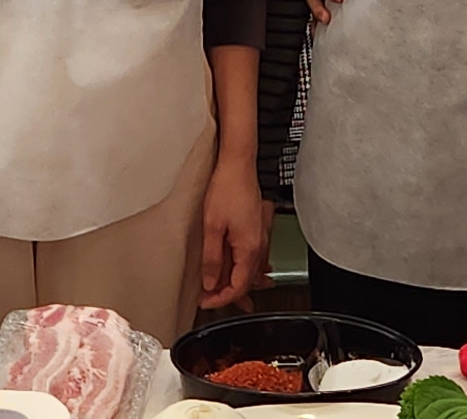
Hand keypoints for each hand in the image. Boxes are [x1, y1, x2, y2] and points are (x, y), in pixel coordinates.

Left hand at [200, 158, 271, 311]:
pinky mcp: (258, 228)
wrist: (239, 164)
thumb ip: (212, 258)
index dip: (220, 299)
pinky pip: (253, 257)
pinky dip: (245, 268)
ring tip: (225, 293)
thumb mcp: (212, 227)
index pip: (238, 287)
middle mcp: (259, 246)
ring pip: (251, 270)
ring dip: (237, 282)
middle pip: (246, 282)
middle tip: (210, 299)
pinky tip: (239, 269)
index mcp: (249, 249)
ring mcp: (261, 237)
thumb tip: (211, 282)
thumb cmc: (227, 188)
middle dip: (228, 294)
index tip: (206, 301)